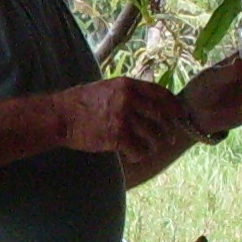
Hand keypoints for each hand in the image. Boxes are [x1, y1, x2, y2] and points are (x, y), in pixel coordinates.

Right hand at [50, 70, 167, 157]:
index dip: (174, 106)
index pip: (160, 94)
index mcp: (128, 85)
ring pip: (153, 136)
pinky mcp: (117, 137)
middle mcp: (129, 99)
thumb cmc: (80, 103)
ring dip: (154, 145)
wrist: (60, 116)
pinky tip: (134, 156)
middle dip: (168, 130)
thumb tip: (149, 101)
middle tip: (168, 139)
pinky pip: (139, 150)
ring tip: (149, 149)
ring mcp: (123, 118)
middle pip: (161, 116)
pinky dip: (139, 155)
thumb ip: (128, 92)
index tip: (180, 115)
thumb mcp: (107, 87)